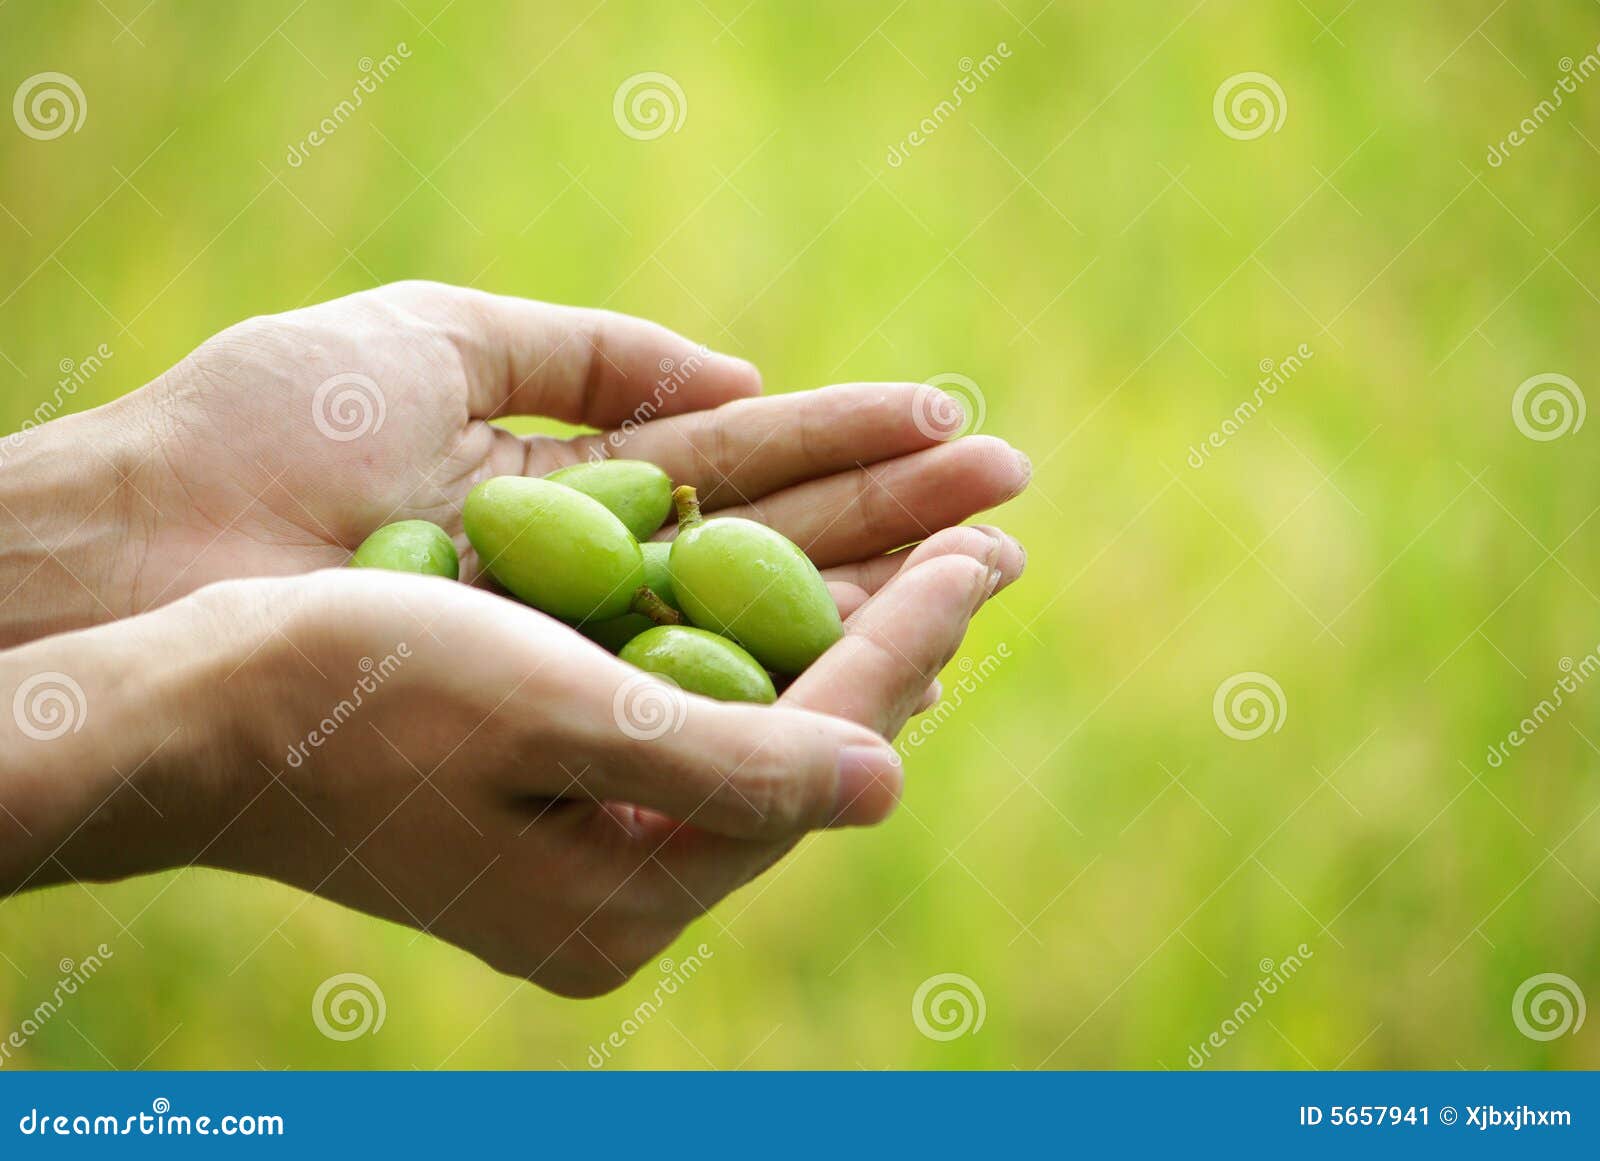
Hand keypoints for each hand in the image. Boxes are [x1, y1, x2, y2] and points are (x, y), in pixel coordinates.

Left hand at [0, 281, 1027, 645]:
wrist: (152, 546)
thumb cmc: (268, 429)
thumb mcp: (439, 342)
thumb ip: (595, 356)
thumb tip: (741, 380)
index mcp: (560, 497)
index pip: (735, 474)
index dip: (843, 451)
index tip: (946, 431)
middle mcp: (581, 597)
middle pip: (764, 554)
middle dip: (892, 521)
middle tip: (1014, 494)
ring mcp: (571, 674)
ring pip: (753, 632)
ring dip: (880, 591)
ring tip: (995, 551)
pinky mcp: (553, 740)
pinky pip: (704, 704)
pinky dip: (805, 675)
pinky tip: (901, 650)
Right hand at [0, 530, 1020, 995]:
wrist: (192, 707)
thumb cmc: (351, 697)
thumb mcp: (547, 721)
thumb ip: (726, 765)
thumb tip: (884, 781)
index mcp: (625, 896)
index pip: (812, 756)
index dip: (909, 646)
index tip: (988, 555)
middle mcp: (620, 891)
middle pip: (801, 746)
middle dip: (899, 636)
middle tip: (994, 542)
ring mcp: (589, 848)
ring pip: (759, 725)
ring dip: (845, 630)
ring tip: (938, 557)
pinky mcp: (558, 799)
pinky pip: (697, 716)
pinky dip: (760, 645)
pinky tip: (818, 589)